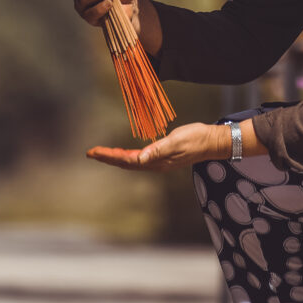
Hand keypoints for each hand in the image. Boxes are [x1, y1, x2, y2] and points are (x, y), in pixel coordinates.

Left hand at [86, 122, 228, 171]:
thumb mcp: (176, 141)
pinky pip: (139, 159)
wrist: (211, 141)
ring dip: (116, 158)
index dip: (109, 156)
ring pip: (131, 162)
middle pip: (125, 163)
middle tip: (91, 153)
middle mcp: (155, 164)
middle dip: (107, 158)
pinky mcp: (162, 156)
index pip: (126, 159)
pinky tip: (125, 153)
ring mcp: (159, 161)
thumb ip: (158, 149)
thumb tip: (139, 158)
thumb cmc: (195, 138)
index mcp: (156, 160)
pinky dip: (128, 155)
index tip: (94, 152)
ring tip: (102, 153)